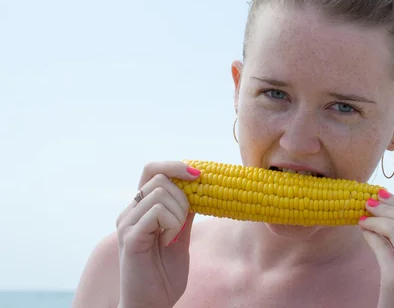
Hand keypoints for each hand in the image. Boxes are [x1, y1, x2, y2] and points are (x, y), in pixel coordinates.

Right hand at [115, 161, 198, 307]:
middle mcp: (129, 212)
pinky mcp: (130, 237)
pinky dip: (172, 224)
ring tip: (173, 236)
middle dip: (183, 194)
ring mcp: (127, 223)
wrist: (152, 306)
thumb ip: (186, 212)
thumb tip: (200, 186)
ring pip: (161, 192)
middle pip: (160, 177)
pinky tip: (169, 241)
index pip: (153, 170)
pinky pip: (158, 212)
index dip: (176, 166)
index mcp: (140, 209)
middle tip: (184, 222)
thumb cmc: (164, 275)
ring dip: (179, 212)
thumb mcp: (181, 235)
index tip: (199, 174)